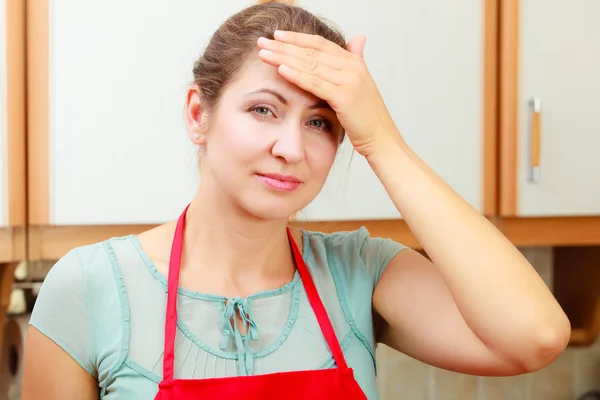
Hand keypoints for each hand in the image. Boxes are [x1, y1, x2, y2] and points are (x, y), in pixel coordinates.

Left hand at [257, 31, 400, 157]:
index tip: (276, 35)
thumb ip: (355, 60)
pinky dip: (297, 75)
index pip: (320, 43)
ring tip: (264, 53)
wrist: (381, 138)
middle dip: (284, 46)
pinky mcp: (345, 97)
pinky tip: (280, 69)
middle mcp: (353, 67)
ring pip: (310, 64)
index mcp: (354, 62)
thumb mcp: (361, 84)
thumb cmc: (367, 117)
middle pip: (312, 51)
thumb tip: (358, 38)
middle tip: (262, 42)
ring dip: (284, 57)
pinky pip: (315, 83)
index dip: (297, 38)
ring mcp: (350, 81)